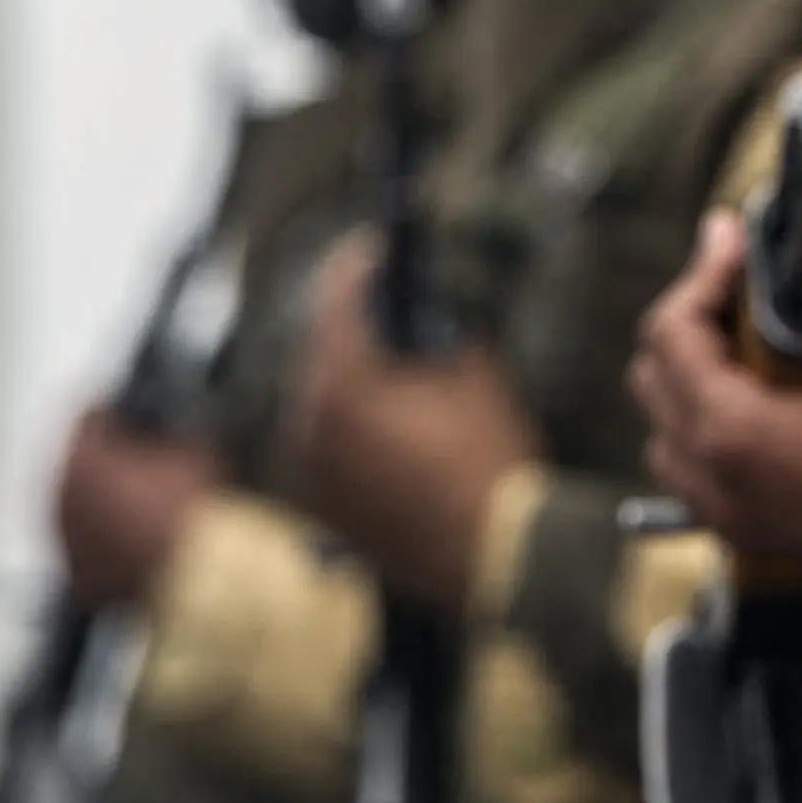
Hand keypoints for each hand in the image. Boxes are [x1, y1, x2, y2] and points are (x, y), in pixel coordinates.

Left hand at [51, 403, 218, 611]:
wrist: (195, 573)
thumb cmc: (191, 505)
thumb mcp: (193, 448)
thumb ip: (170, 431)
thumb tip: (170, 428)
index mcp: (82, 457)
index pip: (89, 419)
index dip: (117, 415)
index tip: (137, 417)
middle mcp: (61, 497)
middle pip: (79, 467)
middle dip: (106, 464)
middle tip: (142, 463)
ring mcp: (66, 541)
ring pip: (80, 510)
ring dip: (104, 505)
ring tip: (142, 507)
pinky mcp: (79, 578)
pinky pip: (89, 551)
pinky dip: (107, 545)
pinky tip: (137, 544)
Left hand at [279, 235, 539, 611]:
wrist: (491, 554)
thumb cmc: (487, 460)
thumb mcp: (472, 374)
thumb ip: (435, 332)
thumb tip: (421, 308)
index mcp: (342, 387)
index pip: (336, 306)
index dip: (355, 270)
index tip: (372, 248)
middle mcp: (310, 426)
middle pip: (322, 354)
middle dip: (351, 325)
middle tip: (383, 299)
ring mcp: (312, 470)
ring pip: (321, 401)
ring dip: (351, 377)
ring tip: (391, 362)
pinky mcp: (324, 504)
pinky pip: (327, 444)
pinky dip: (350, 423)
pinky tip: (388, 419)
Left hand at [630, 211, 801, 627]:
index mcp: (737, 434)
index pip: (674, 335)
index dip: (701, 272)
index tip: (733, 237)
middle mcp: (718, 483)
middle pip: (655, 382)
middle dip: (693, 320)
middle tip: (742, 282)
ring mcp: (735, 519)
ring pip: (669, 437)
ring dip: (694, 381)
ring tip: (750, 341)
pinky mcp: (761, 537)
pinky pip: (700, 478)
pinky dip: (714, 431)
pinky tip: (768, 401)